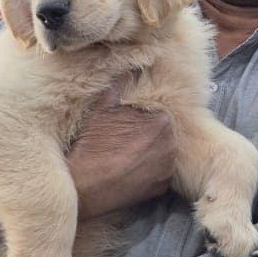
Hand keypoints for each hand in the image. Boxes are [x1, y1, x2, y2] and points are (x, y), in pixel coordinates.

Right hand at [70, 86, 175, 218]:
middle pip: (163, 134)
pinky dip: (149, 172)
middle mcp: (171, 145)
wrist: (87, 185)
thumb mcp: (102, 108)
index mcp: (161, 121)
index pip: (158, 114)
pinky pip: (160, 174)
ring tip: (128, 156)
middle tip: (127, 140)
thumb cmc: (93, 144)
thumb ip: (119, 85)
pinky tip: (130, 170)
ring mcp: (167, 168)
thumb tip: (128, 69)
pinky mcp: (161, 187)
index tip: (129, 123)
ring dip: (151, 154)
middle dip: (149, 135)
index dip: (143, 118)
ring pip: (163, 154)